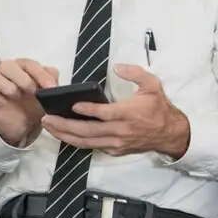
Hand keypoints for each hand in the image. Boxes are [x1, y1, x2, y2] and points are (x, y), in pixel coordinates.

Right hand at [0, 59, 58, 147]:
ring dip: (6, 86)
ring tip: (16, 97)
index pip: (29, 63)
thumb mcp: (48, 95)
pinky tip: (2, 104)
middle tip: (32, 92)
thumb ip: (51, 82)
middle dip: (22, 78)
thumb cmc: (36, 105)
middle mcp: (6, 73)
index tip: (51, 87)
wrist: (25, 127)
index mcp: (23, 68)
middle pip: (7, 65)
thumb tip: (53, 78)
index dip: (40, 74)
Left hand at [41, 64, 189, 158]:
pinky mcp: (115, 150)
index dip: (89, 110)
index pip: (105, 114)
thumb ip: (136, 73)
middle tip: (47, 118)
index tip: (73, 105)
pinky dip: (76, 141)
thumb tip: (117, 66)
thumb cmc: (159, 108)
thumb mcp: (153, 85)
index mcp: (129, 114)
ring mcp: (116, 143)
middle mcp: (121, 131)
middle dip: (65, 125)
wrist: (170, 134)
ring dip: (65, 135)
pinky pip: (92, 147)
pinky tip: (64, 134)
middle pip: (88, 131)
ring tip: (49, 126)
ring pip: (86, 142)